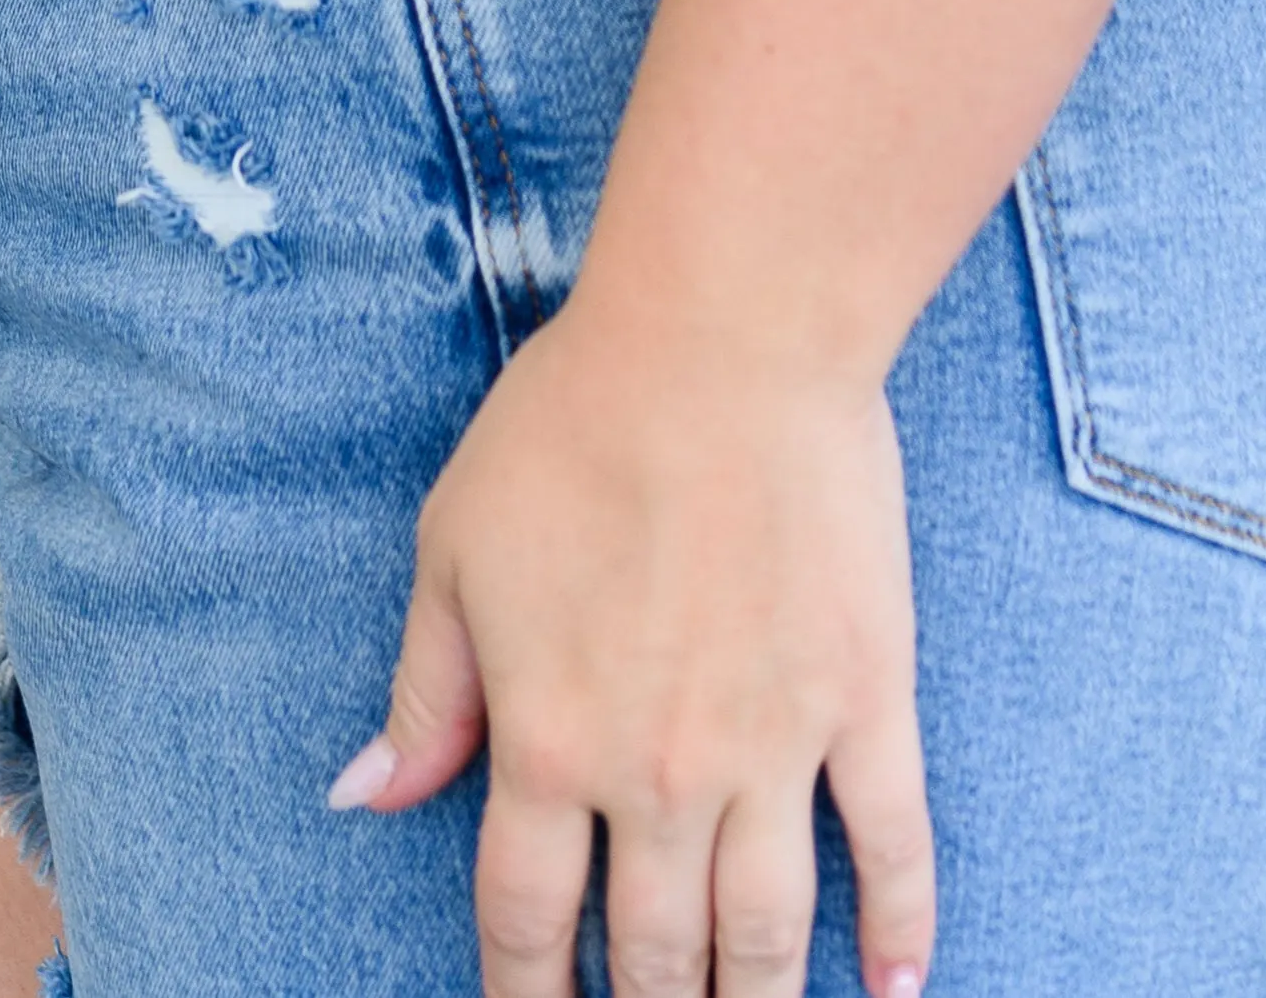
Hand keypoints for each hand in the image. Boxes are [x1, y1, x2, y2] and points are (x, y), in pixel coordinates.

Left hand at [329, 289, 934, 997]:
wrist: (726, 333)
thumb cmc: (576, 419)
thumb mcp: (455, 545)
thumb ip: (426, 691)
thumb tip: (364, 797)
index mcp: (549, 743)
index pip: (528, 925)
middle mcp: (661, 774)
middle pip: (655, 957)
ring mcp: (776, 745)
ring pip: (768, 933)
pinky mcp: (868, 697)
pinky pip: (893, 844)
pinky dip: (900, 930)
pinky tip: (893, 989)